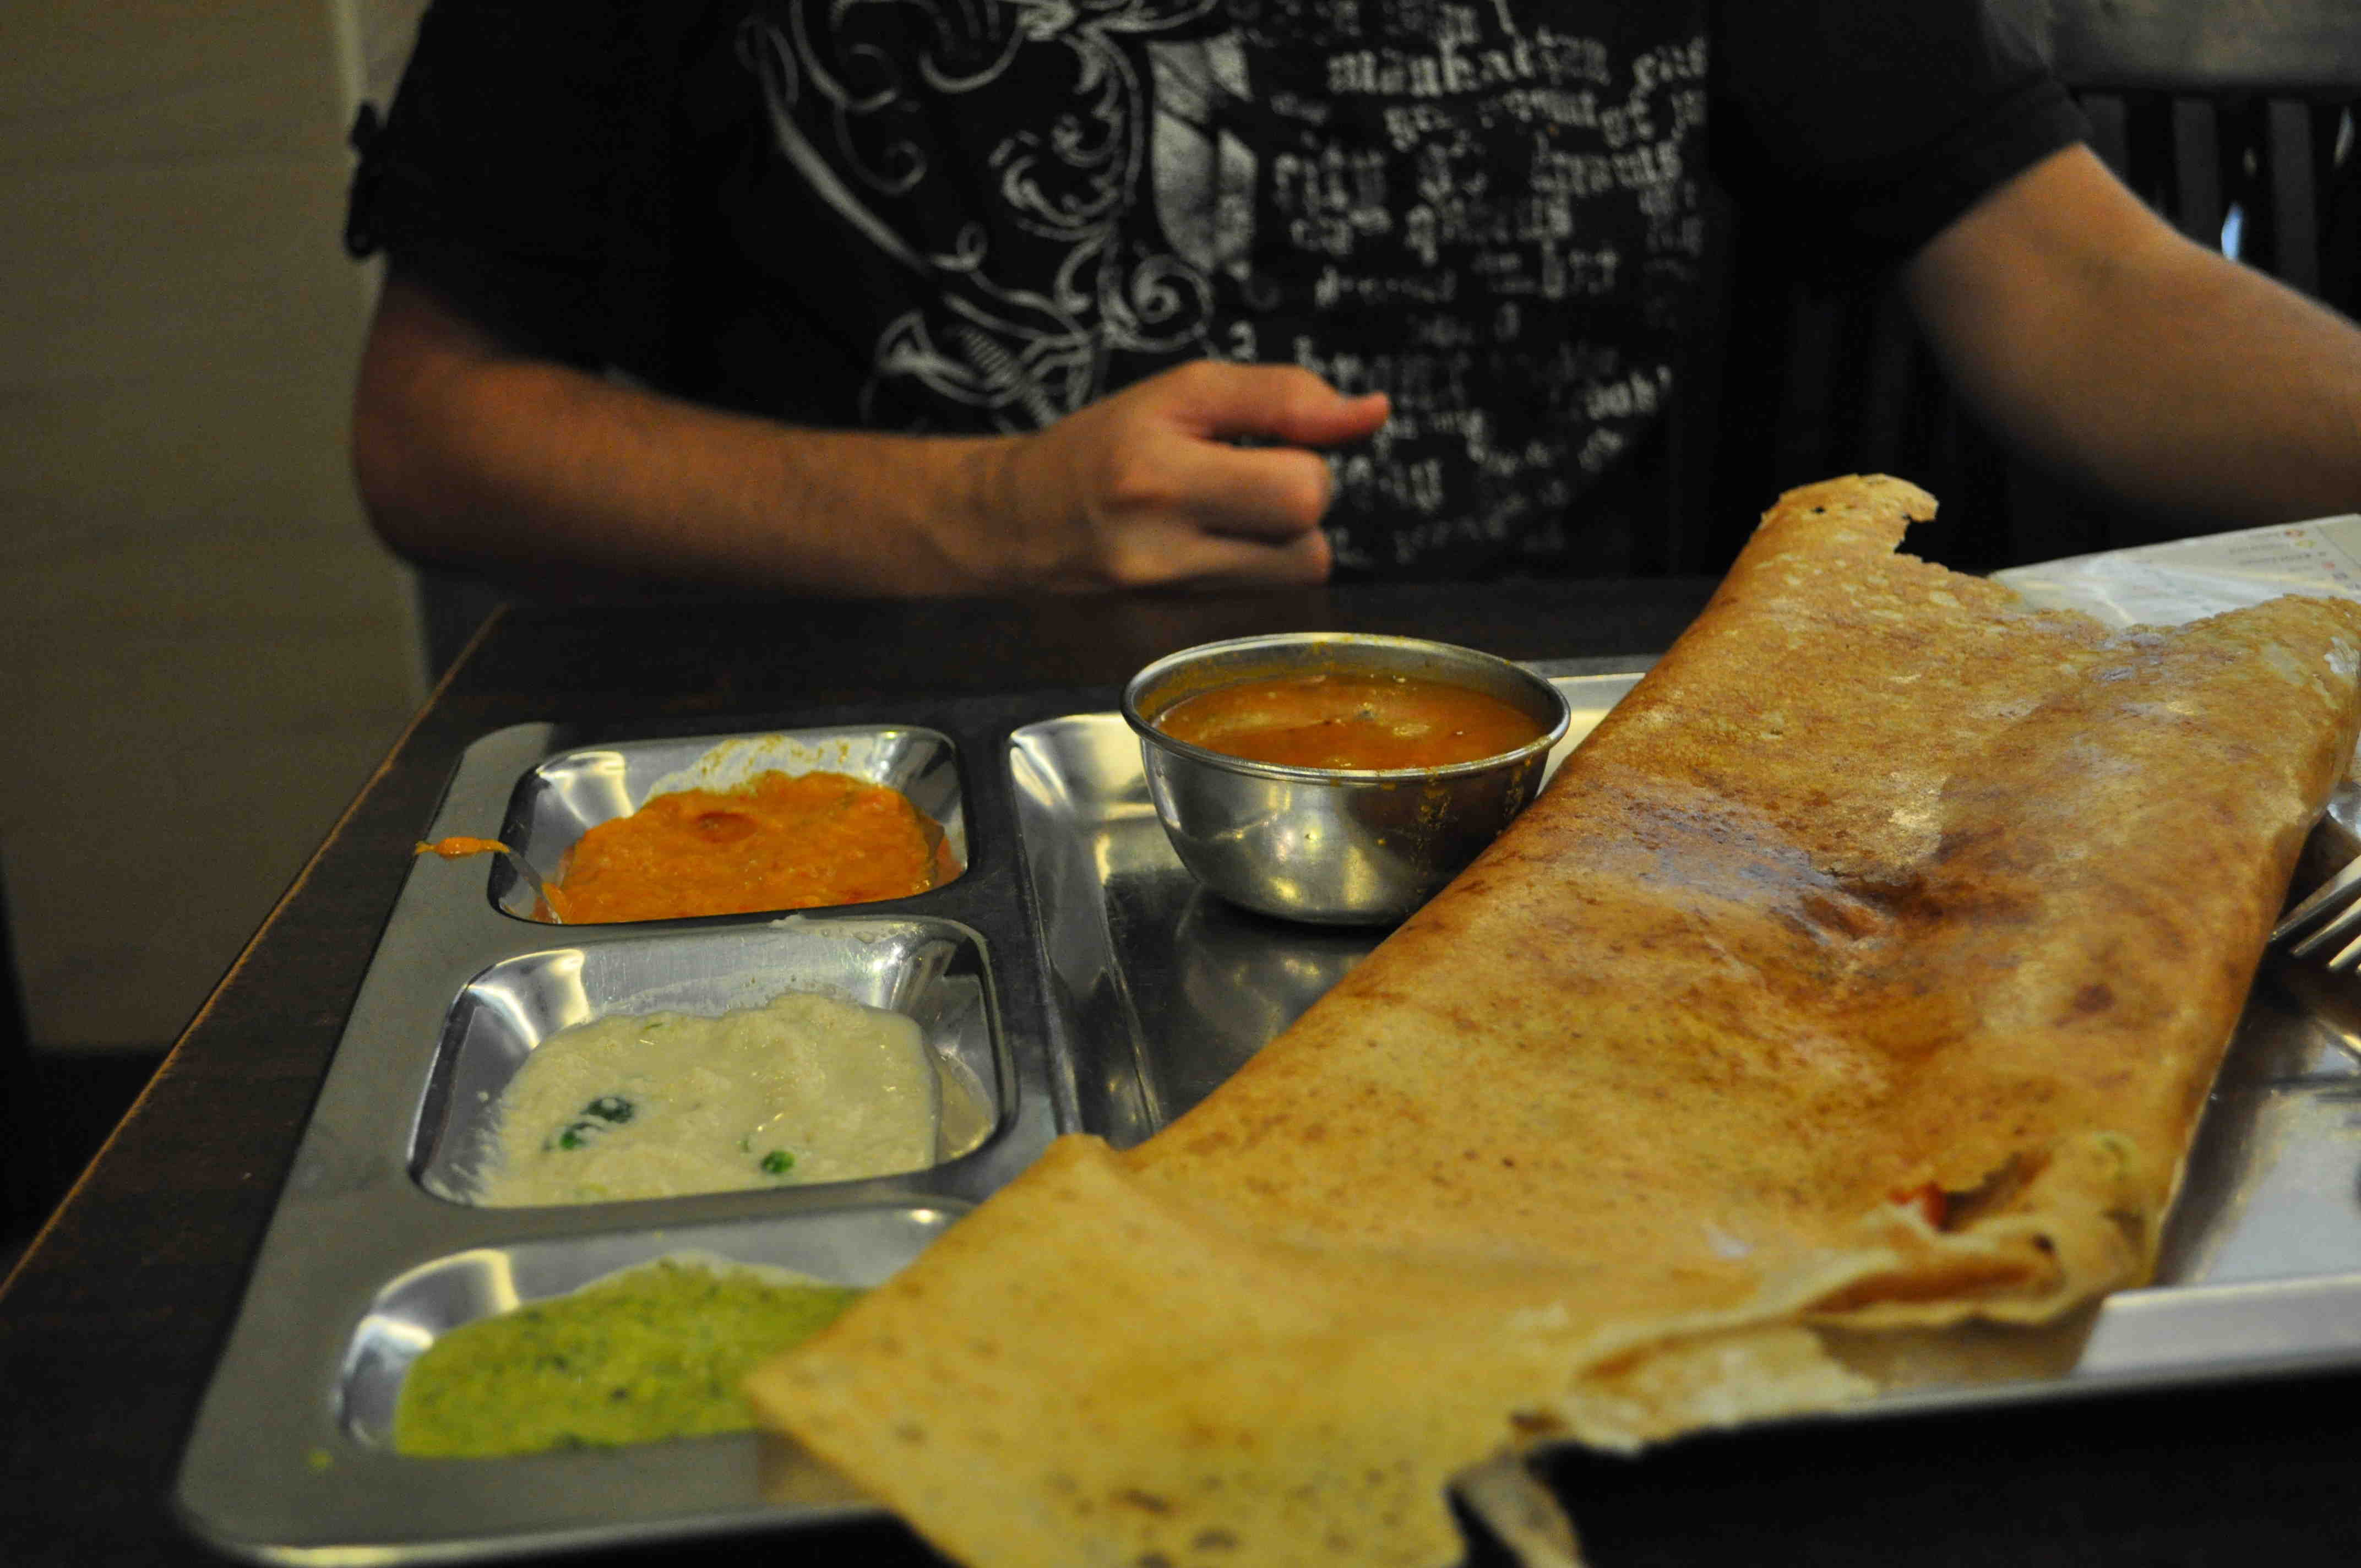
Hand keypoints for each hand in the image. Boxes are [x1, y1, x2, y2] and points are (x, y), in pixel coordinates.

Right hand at [967, 361, 1390, 590]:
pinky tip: (1209, 547)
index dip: (1304, 460)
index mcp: (1161, 479)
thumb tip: (1372, 412)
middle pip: (1312, 549)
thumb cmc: (1101, 446)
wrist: (1018, 522)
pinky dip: (1253, 571)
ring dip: (1282, 542)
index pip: (1302, 490)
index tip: (1265, 446)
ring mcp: (1169, 603)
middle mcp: (1163, 553)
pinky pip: (1263, 602)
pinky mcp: (1175, 632)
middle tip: (1246, 481)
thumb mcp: (1184, 392)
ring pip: (1295, 579)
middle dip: (1297, 506)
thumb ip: (1284, 397)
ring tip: (1225, 513)